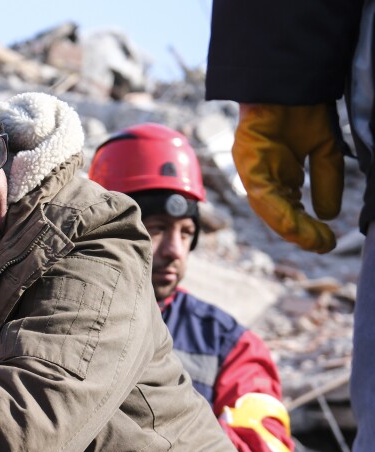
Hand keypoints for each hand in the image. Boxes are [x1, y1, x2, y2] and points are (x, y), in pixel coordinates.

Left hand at [232, 103, 344, 253]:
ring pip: (269, 209)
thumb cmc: (304, 110)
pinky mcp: (248, 162)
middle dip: (300, 232)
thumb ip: (325, 182)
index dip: (307, 226)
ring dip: (291, 227)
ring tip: (314, 240)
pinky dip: (278, 210)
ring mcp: (253, 170)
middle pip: (278, 213)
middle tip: (322, 245)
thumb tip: (329, 215)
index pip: (290, 209)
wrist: (291, 80)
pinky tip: (294, 222)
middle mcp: (265, 177)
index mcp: (281, 176)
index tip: (326, 240)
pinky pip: (262, 193)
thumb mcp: (323, 149)